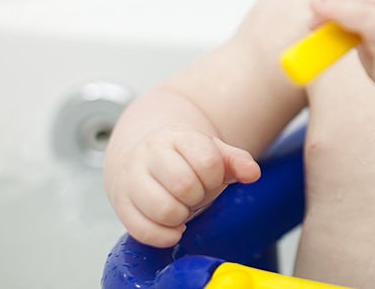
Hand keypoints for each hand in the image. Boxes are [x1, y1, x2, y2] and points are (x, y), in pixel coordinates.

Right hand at [106, 127, 260, 246]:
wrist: (143, 157)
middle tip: (194, 195)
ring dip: (180, 216)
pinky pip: (143, 230)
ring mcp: (132, 179)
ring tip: (181, 208)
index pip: (208, 162)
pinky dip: (165, 236)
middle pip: (184, 185)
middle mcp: (150, 154)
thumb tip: (252, 173)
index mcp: (177, 137)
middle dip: (197, 197)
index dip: (215, 177)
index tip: (210, 178)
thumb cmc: (183, 159)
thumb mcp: (211, 152)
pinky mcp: (122, 205)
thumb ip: (235, 161)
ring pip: (162, 209)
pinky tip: (173, 227)